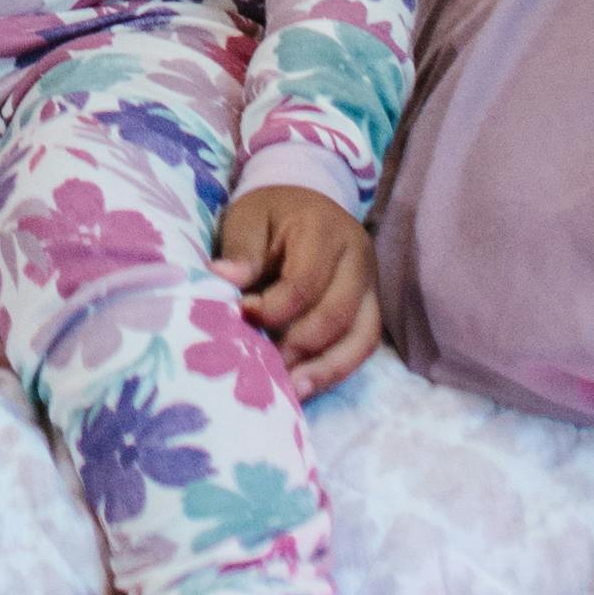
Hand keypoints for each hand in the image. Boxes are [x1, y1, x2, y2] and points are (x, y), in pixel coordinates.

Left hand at [218, 176, 381, 400]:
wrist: (304, 203)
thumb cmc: (271, 213)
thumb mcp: (248, 218)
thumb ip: (240, 250)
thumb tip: (222, 278)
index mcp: (325, 230)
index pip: (304, 283)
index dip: (272, 309)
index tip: (241, 316)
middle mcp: (358, 258)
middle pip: (338, 314)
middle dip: (300, 346)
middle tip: (266, 366)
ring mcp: (370, 284)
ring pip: (361, 337)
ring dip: (326, 368)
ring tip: (293, 390)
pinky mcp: (371, 306)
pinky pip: (363, 345)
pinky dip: (337, 368)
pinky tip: (308, 384)